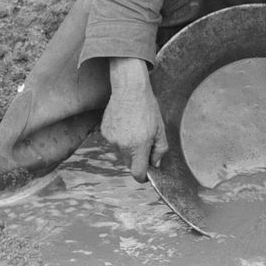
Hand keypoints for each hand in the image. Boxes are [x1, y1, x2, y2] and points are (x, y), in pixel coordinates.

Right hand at [100, 57, 168, 182]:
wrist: (129, 88)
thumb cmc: (147, 107)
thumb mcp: (160, 129)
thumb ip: (160, 150)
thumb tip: (155, 164)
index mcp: (138, 145)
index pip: (138, 173)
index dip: (144, 176)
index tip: (148, 174)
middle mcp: (123, 145)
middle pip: (129, 163)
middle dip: (137, 159)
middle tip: (145, 144)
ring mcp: (112, 139)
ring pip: (121, 152)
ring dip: (129, 146)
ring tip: (135, 127)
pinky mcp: (104, 132)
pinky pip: (114, 141)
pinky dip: (120, 137)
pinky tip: (126, 122)